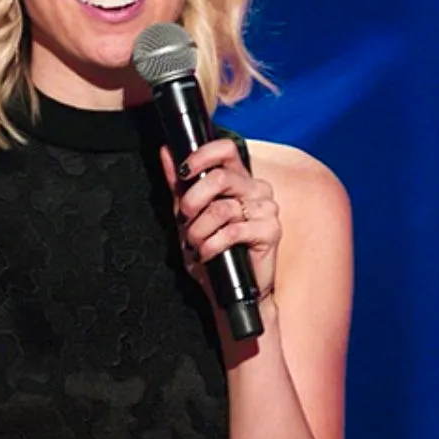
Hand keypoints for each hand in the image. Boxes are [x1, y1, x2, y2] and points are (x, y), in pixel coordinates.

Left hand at [159, 139, 281, 306]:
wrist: (229, 290)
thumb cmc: (211, 250)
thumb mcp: (189, 215)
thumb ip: (180, 184)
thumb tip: (166, 152)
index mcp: (239, 178)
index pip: (226, 149)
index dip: (202, 155)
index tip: (184, 172)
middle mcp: (256, 189)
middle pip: (220, 177)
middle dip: (192, 200)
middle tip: (185, 218)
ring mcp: (267, 209)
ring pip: (222, 208)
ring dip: (199, 230)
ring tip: (195, 244)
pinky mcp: (271, 231)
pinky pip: (233, 231)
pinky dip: (212, 245)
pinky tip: (207, 253)